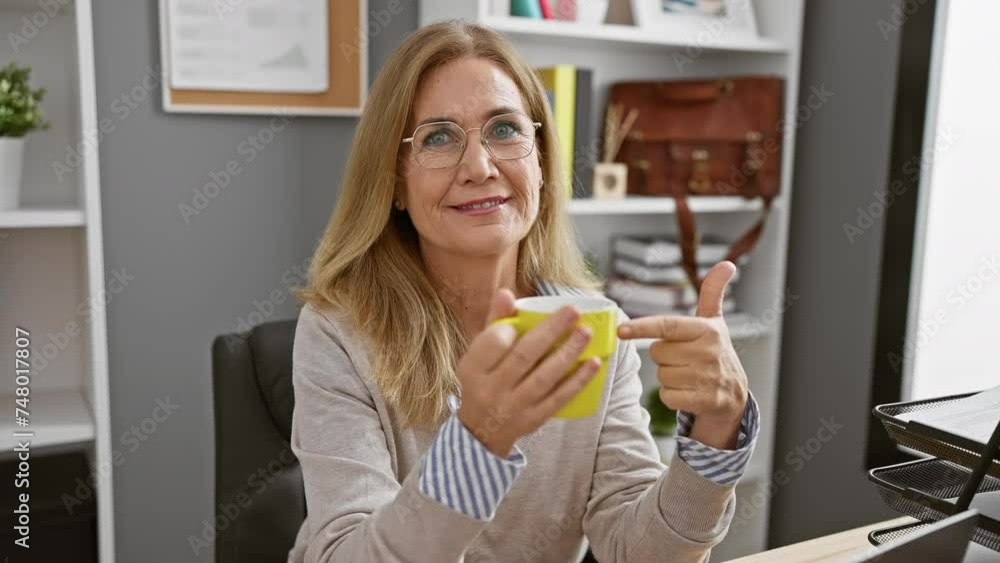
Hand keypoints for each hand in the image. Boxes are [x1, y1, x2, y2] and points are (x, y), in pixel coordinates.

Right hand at [457, 290, 601, 457]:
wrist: (481, 430)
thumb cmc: (483, 380)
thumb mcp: (478, 354)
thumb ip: (494, 323)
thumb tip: (507, 293)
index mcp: (474, 369)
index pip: (490, 344)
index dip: (508, 328)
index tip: (526, 316)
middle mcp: (492, 389)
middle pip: (523, 356)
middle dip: (550, 331)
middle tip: (573, 310)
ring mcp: (514, 406)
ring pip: (544, 377)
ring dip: (568, 353)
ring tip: (585, 333)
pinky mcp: (534, 419)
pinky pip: (558, 398)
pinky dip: (577, 381)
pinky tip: (593, 363)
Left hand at [617, 262, 748, 449]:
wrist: (734, 394)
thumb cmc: (716, 351)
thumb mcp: (714, 321)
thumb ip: (712, 292)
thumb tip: (727, 264)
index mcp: (706, 330)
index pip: (667, 326)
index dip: (642, 327)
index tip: (621, 330)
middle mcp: (708, 352)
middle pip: (658, 353)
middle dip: (665, 356)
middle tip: (684, 358)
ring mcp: (707, 378)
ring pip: (661, 375)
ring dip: (669, 377)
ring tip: (688, 375)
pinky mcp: (704, 401)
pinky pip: (667, 396)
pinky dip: (672, 396)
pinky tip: (688, 392)